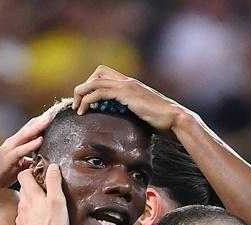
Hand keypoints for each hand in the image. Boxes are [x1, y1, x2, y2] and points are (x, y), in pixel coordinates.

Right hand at [0, 112, 53, 198]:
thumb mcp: (18, 167)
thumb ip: (29, 162)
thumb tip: (43, 162)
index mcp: (16, 144)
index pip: (30, 129)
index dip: (42, 122)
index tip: (55, 115)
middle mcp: (12, 143)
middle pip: (29, 127)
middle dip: (42, 119)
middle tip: (55, 111)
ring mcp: (9, 149)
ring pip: (25, 135)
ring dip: (38, 126)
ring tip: (49, 119)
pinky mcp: (7, 158)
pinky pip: (21, 150)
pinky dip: (31, 144)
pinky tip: (40, 140)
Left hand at [15, 165, 68, 224]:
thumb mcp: (57, 201)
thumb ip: (54, 182)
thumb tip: (52, 166)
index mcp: (31, 195)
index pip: (23, 174)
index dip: (31, 170)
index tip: (41, 172)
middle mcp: (23, 204)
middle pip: (24, 188)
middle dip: (34, 186)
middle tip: (46, 188)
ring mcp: (21, 217)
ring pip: (25, 202)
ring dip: (33, 201)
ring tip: (45, 205)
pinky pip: (25, 216)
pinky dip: (32, 214)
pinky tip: (40, 220)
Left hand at [72, 66, 187, 132]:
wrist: (175, 119)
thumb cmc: (163, 121)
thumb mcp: (143, 115)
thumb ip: (132, 114)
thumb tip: (124, 125)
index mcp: (132, 85)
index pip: (107, 75)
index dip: (93, 85)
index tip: (87, 102)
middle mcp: (128, 82)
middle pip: (99, 71)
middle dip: (85, 85)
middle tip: (79, 103)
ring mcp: (127, 86)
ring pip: (95, 81)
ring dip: (81, 93)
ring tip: (76, 108)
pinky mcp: (126, 94)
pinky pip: (100, 92)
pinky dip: (88, 100)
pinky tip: (83, 111)